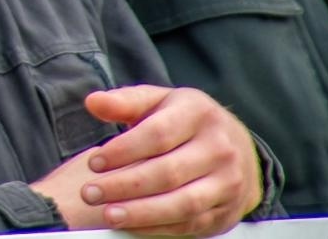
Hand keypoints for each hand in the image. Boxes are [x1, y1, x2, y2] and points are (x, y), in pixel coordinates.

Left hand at [33, 85, 261, 235]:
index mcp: (198, 113)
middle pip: (168, 172)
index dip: (123, 150)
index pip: (158, 134)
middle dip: (124, 185)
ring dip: (141, 213)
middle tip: (89, 194)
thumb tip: (92, 102)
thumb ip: (125, 102)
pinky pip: (189, 225)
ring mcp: (227, 183)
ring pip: (181, 204)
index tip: (93, 162)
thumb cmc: (184, 122)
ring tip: (108, 214)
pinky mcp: (226, 212)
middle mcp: (219, 148)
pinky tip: (130, 226)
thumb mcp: (159, 102)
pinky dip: (157, 228)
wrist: (239, 149)